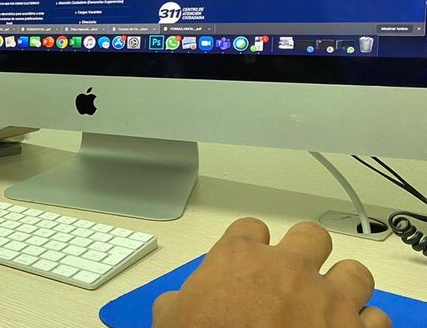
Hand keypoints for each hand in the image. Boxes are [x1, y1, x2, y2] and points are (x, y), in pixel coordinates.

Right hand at [153, 218, 390, 327]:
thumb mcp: (170, 319)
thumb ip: (179, 300)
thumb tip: (176, 305)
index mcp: (239, 258)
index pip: (249, 228)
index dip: (250, 244)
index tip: (248, 258)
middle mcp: (287, 269)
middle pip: (309, 236)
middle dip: (305, 252)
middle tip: (295, 273)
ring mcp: (325, 299)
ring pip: (353, 272)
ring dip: (344, 286)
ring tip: (332, 302)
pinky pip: (376, 317)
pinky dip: (365, 324)